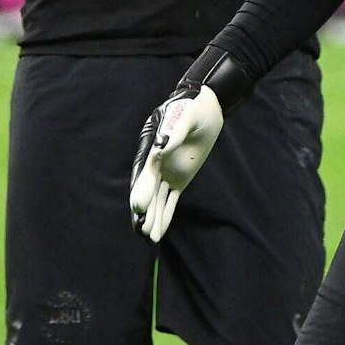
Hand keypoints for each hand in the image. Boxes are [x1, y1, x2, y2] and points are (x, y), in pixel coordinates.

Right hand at [128, 84, 223, 242]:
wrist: (207, 108)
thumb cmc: (194, 106)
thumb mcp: (186, 116)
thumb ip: (173, 132)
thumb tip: (160, 149)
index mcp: (152, 143)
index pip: (145, 169)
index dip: (141, 188)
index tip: (137, 206)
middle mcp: (155, 160)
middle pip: (147, 188)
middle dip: (145, 209)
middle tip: (141, 229)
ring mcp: (166, 171)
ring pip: (157, 198)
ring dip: (152, 217)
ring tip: (148, 238)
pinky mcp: (179, 179)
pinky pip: (170, 200)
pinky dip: (165, 215)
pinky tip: (158, 232)